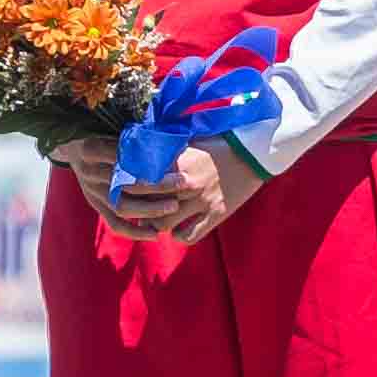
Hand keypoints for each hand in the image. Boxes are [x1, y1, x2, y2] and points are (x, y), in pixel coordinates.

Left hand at [101, 144, 258, 247]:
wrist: (254, 152)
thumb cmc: (220, 143)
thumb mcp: (190, 141)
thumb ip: (167, 150)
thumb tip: (141, 153)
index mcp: (178, 162)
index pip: (142, 180)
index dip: (128, 188)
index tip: (123, 190)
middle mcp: (186, 183)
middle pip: (148, 205)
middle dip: (137, 209)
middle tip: (135, 210)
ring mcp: (202, 200)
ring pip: (164, 223)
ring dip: (156, 224)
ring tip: (155, 221)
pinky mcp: (217, 213)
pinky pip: (189, 235)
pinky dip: (180, 235)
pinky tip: (178, 230)